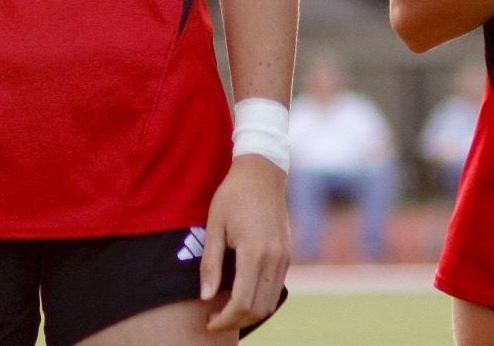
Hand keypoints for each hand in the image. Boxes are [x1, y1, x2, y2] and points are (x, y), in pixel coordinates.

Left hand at [200, 154, 289, 333]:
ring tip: (225, 310)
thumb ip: (210, 264)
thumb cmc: (232, 196)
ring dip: (249, 313)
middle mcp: (274, 258)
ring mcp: (285, 257)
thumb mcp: (214, 226)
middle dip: (235, 321)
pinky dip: (260, 300)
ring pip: (270, 302)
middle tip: (214, 320)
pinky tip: (240, 294)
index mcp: (254, 251)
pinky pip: (275, 288)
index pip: (241, 301)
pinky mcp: (287, 255)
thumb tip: (206, 297)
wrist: (262, 173)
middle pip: (258, 308)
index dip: (224, 318)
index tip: (208, 322)